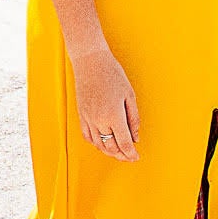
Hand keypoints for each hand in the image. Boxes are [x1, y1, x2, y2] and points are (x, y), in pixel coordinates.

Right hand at [72, 42, 139, 161]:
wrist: (90, 61)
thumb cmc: (112, 74)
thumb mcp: (130, 95)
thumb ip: (133, 119)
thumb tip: (135, 138)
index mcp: (114, 115)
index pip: (124, 144)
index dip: (131, 154)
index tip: (136, 157)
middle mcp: (99, 120)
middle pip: (111, 147)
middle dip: (122, 156)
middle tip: (129, 157)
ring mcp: (88, 118)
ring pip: (98, 144)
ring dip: (109, 152)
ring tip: (118, 152)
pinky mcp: (81, 114)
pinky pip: (87, 136)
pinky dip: (96, 143)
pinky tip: (102, 143)